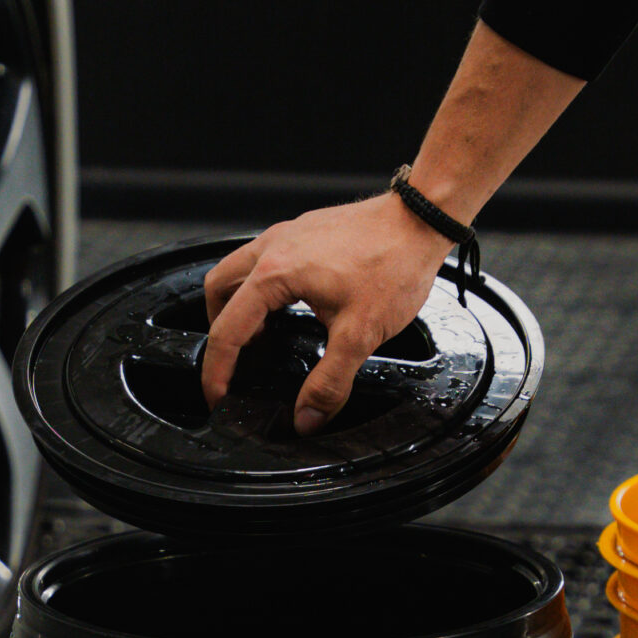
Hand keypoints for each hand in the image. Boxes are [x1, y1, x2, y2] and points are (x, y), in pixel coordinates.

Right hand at [201, 193, 450, 429]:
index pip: (227, 330)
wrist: (420, 220)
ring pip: (237, 270)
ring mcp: (287, 235)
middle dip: (218, 330)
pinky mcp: (304, 231)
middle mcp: (273, 247)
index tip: (218, 395)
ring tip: (257, 337)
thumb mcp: (360, 334)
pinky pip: (263, 259)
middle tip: (232, 362)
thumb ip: (330, 381)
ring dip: (237, 305)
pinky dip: (260, 288)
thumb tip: (307, 416)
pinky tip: (286, 306)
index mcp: (275, 274)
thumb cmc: (394, 263)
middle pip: (218, 290)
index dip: (217, 370)